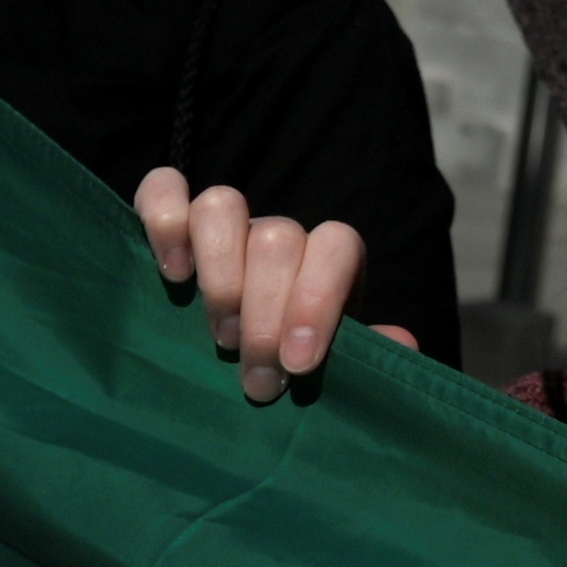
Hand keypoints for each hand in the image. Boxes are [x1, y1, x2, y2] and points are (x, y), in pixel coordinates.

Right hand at [136, 177, 398, 403]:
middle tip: (257, 378)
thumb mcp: (330, 372)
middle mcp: (277, 235)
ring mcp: (224, 225)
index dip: (318, 299)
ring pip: (222, 204)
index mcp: (327, 261)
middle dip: (264, 316)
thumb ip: (368, 357)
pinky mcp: (172, 220)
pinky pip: (163, 188)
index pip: (336, 245)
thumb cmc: (289, 371)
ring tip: (219, 336)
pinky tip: (172, 272)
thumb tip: (403, 340)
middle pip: (277, 238)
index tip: (299, 362)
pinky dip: (164, 221)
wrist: (236, 366)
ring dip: (220, 273)